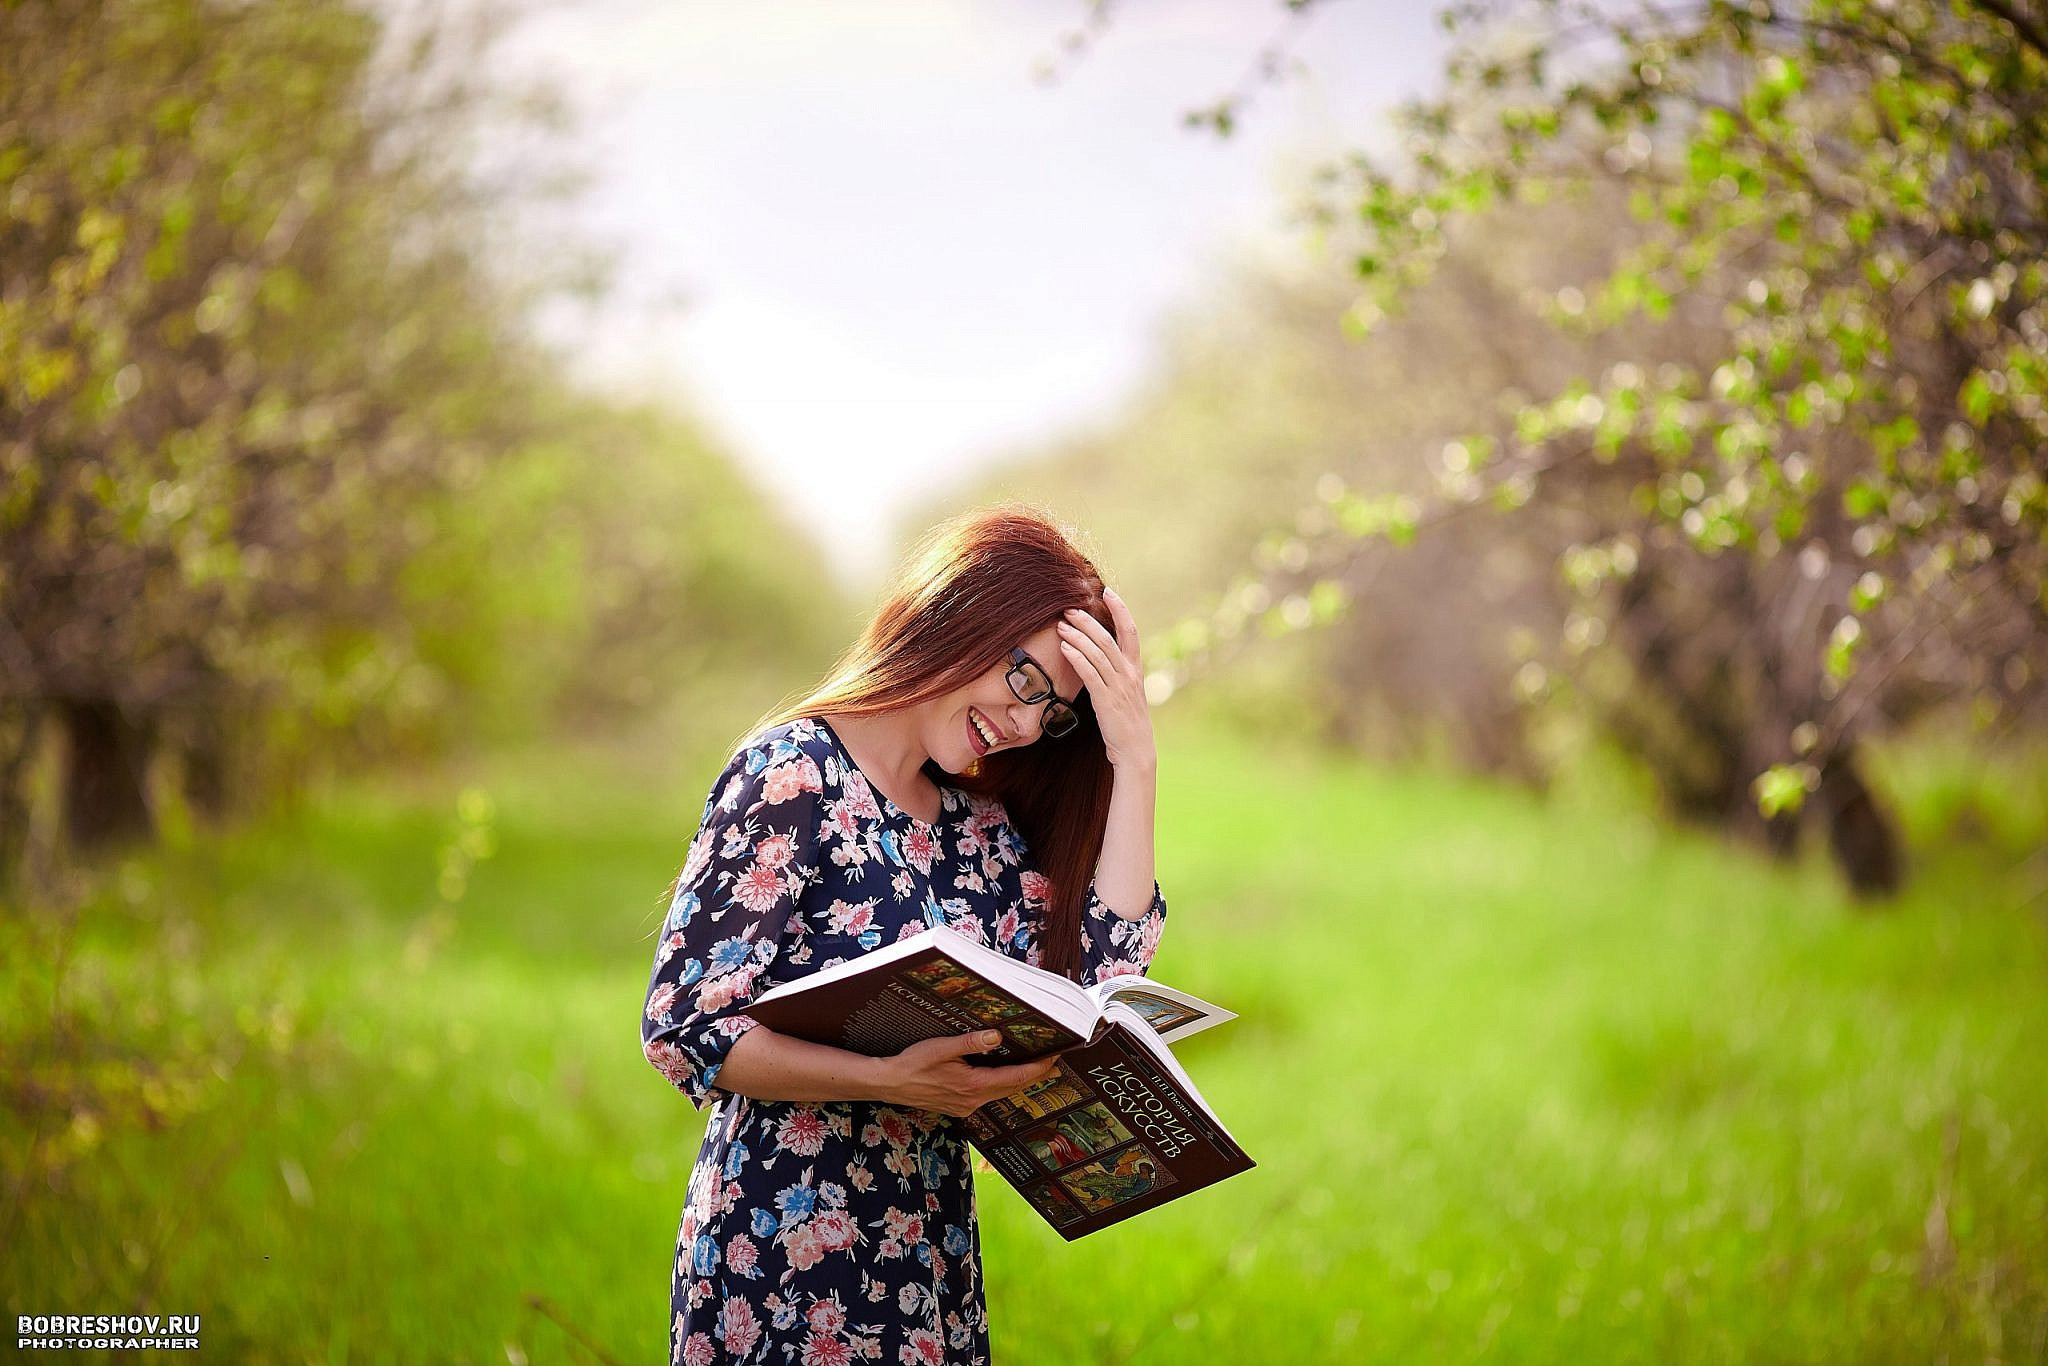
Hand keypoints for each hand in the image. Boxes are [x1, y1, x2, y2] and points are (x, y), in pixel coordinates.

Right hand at [878, 1030, 1059, 1118]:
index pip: (1015, 1077)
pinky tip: (1004, 1077)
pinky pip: (988, 1096)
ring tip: (1036, 1069)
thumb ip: (970, 1042)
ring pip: (1002, 1093)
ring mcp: (967, 1105)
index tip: (1055, 1058)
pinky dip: (1002, 1086)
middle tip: (1055, 1064)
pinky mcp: (959, 1106)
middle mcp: (973, 1099)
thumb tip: (997, 1037)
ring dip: (1019, 1081)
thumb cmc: (913, 1063)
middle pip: (1013, 1088)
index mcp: (973, 1085)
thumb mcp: (941, 1048)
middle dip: (1035, 1075)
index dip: (1037, 1068)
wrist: (891, 1084)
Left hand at [1059, 586, 1155, 771]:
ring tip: (1061, 625)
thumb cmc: (1127, 722)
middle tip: (1070, 609)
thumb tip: (1100, 655)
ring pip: (1098, 653)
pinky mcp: (1106, 701)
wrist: (1136, 751)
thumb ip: (1116, 673)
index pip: (1131, 631)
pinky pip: (1091, 674)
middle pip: (1109, 639)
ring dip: (1078, 636)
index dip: (1121, 609)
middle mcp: (1129, 674)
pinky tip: (1065, 648)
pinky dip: (1077, 658)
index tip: (1109, 591)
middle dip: (1088, 621)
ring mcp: (1119, 687)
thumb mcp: (1126, 692)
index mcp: (1136, 669)